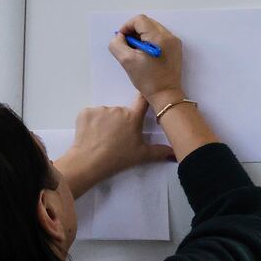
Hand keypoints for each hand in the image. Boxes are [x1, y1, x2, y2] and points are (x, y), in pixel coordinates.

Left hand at [55, 96, 174, 197]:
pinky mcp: (85, 112)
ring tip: (103, 138)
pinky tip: (91, 135)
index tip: (144, 99)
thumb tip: (176, 153)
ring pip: (106, 114)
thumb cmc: (118, 158)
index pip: (142, 100)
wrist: (89, 162)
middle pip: (122, 112)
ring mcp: (100, 109)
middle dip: (120, 122)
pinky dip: (91, 123)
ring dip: (106, 122)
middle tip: (117, 138)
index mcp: (133, 117)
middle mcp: (118, 109)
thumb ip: (160, 152)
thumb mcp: (142, 156)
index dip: (144, 99)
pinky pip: (91, 115)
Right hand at [108, 13, 185, 108]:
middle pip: (146, 22)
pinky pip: (159, 37)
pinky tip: (144, 54)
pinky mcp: (175, 48)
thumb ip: (117, 44)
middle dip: (134, 31)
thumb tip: (119, 36)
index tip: (122, 40)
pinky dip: (149, 41)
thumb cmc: (148, 80)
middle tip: (128, 46)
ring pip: (152, 29)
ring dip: (141, 36)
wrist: (166, 95)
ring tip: (136, 52)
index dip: (126, 27)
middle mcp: (169, 36)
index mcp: (159, 37)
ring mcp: (174, 42)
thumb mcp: (126, 61)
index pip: (139, 20)